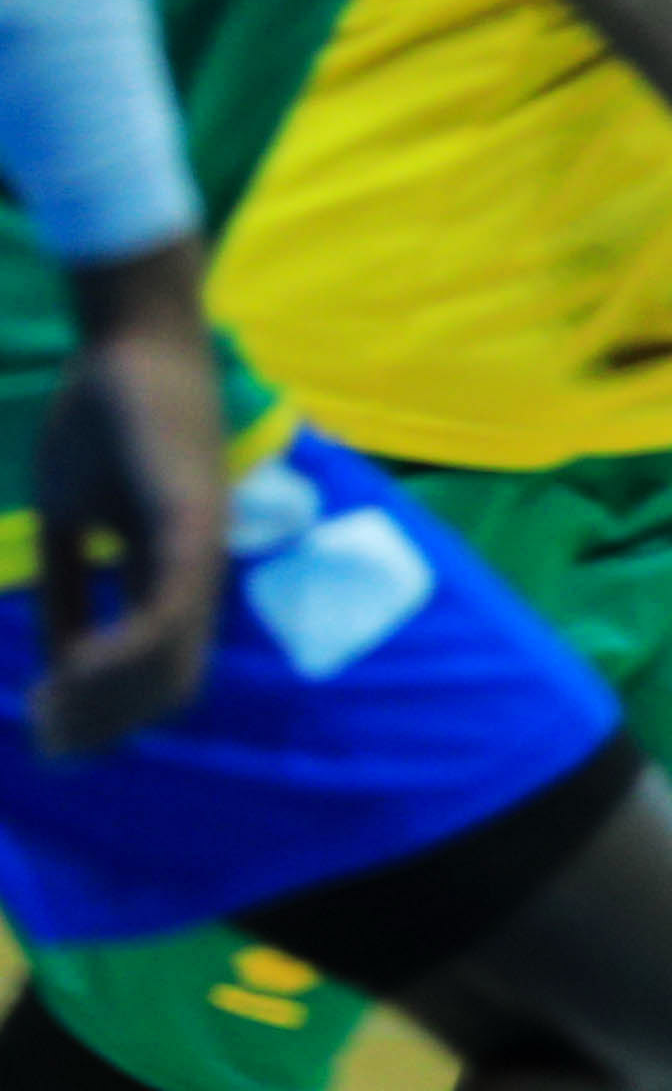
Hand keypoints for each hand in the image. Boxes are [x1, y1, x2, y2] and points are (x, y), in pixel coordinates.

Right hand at [30, 241, 227, 756]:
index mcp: (172, 572)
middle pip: (172, 678)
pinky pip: (172, 606)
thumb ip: (73, 588)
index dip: (109, 710)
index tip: (51, 736)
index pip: (160, 667)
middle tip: (50, 746)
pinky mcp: (192, 521)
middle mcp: (198, 570)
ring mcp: (202, 548)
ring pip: (175, 656)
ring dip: (112, 698)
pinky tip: (79, 671)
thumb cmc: (104, 422)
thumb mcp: (71, 520)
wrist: (128, 344)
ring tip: (53, 718)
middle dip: (108, 721)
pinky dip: (129, 650)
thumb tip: (60, 662)